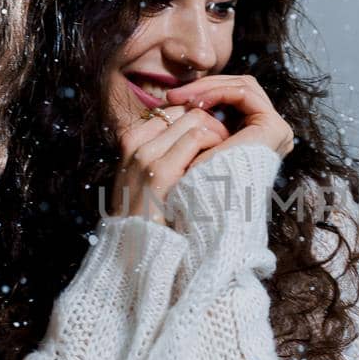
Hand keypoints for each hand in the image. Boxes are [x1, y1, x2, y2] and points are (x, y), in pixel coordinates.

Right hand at [108, 103, 231, 225]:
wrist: (133, 248)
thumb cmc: (149, 215)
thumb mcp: (146, 176)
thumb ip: (162, 153)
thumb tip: (194, 135)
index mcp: (131, 141)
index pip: (172, 110)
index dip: (198, 118)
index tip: (214, 136)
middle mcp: (135, 143)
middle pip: (184, 111)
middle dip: (211, 121)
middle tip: (227, 140)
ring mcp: (145, 156)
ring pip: (194, 119)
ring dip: (217, 130)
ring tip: (227, 149)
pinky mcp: (159, 172)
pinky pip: (196, 137)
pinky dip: (215, 142)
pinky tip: (222, 157)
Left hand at [162, 73, 294, 169]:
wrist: (207, 205)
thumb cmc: (195, 182)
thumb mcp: (195, 144)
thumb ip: (196, 120)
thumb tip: (173, 99)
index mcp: (256, 136)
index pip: (233, 99)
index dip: (203, 93)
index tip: (171, 100)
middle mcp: (270, 133)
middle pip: (238, 90)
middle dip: (204, 88)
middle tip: (173, 95)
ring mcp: (276, 130)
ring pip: (242, 86)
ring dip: (209, 88)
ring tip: (182, 98)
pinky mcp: (274, 128)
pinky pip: (244, 94)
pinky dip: (218, 92)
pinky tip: (196, 102)